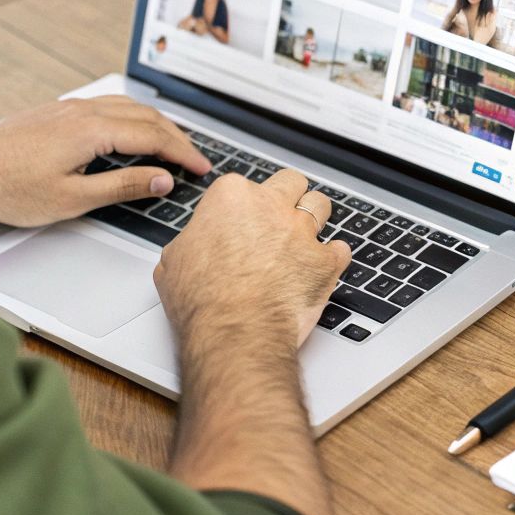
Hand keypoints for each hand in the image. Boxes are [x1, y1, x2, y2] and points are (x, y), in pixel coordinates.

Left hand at [0, 96, 211, 226]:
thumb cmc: (9, 191)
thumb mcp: (73, 199)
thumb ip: (123, 187)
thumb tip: (161, 179)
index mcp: (90, 130)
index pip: (153, 136)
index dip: (183, 152)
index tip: (201, 167)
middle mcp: (80, 111)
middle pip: (145, 116)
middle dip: (175, 137)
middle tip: (193, 159)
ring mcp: (66, 108)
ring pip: (125, 106)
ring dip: (154, 124)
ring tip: (170, 145)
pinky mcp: (53, 112)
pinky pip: (104, 106)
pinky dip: (130, 118)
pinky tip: (129, 132)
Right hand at [155, 170, 350, 347]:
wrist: (234, 332)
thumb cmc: (202, 301)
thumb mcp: (174, 260)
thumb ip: (192, 240)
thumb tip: (194, 245)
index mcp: (232, 197)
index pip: (246, 186)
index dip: (245, 207)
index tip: (244, 221)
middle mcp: (271, 206)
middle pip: (290, 183)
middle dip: (287, 197)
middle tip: (280, 218)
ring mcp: (302, 231)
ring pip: (320, 205)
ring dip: (314, 219)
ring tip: (304, 238)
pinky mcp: (325, 260)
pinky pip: (340, 250)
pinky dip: (332, 259)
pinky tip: (321, 267)